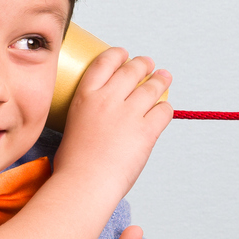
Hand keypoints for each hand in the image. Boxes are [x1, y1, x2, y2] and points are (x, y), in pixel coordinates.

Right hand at [54, 46, 172, 198]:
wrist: (84, 183)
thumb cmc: (74, 164)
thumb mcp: (72, 125)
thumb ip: (88, 113)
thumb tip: (101, 116)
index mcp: (85, 97)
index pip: (104, 63)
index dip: (118, 55)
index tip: (124, 54)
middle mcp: (108, 99)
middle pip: (131, 71)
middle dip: (143, 64)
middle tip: (149, 64)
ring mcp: (128, 114)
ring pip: (151, 88)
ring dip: (161, 80)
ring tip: (165, 76)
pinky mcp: (146, 130)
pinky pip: (164, 111)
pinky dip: (166, 109)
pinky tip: (165, 109)